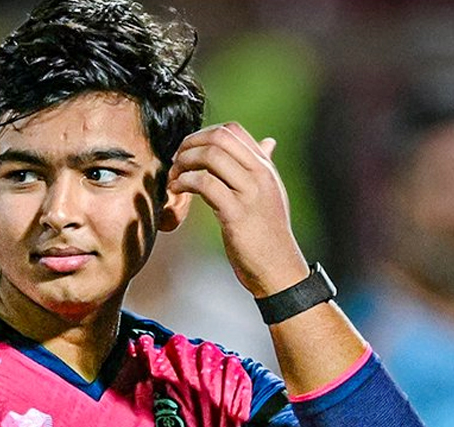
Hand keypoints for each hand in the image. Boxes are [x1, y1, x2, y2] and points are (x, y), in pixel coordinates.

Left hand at [167, 122, 309, 297]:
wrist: (278, 268)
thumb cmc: (269, 233)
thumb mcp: (272, 193)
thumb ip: (265, 166)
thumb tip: (268, 141)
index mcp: (265, 167)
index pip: (232, 130)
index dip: (203, 134)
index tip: (189, 151)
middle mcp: (260, 174)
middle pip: (219, 137)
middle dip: (189, 144)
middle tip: (176, 161)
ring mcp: (249, 192)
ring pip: (210, 156)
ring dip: (183, 163)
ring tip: (174, 178)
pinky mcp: (236, 213)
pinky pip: (204, 184)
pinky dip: (184, 183)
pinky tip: (177, 191)